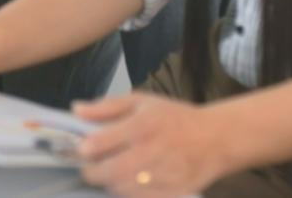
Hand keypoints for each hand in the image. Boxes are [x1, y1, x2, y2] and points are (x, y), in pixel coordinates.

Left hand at [73, 93, 227, 195]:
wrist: (215, 138)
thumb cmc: (174, 117)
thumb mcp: (141, 102)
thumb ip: (107, 106)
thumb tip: (76, 109)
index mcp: (143, 125)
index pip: (104, 141)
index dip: (86, 149)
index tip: (81, 150)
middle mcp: (153, 151)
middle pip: (111, 171)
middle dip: (93, 172)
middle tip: (88, 169)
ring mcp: (165, 175)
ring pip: (123, 189)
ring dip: (109, 184)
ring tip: (108, 175)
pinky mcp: (174, 193)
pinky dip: (128, 194)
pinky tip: (126, 185)